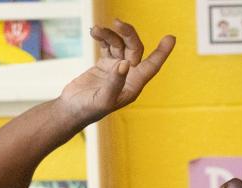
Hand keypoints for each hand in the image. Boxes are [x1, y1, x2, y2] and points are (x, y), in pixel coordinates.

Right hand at [57, 20, 174, 124]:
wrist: (71, 110)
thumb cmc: (89, 110)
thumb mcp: (104, 99)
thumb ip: (115, 82)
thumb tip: (125, 64)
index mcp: (133, 85)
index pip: (151, 66)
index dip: (161, 53)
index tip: (170, 38)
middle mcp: (128, 75)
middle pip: (134, 48)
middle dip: (128, 34)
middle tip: (117, 22)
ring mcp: (116, 68)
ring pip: (120, 44)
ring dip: (110, 35)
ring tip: (97, 30)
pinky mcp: (104, 64)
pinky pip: (108, 46)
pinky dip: (103, 37)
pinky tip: (95, 32)